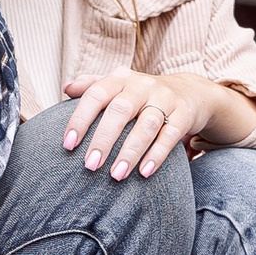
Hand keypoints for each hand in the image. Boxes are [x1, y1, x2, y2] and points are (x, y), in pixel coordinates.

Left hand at [61, 70, 255, 180]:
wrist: (189, 92)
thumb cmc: (142, 94)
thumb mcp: (119, 85)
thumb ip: (92, 85)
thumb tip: (66, 88)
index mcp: (120, 79)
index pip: (96, 94)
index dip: (81, 119)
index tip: (68, 145)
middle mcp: (142, 86)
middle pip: (120, 111)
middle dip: (104, 139)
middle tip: (90, 166)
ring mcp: (165, 99)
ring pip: (147, 125)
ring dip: (130, 151)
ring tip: (116, 175)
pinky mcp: (183, 114)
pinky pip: (170, 135)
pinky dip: (157, 154)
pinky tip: (144, 173)